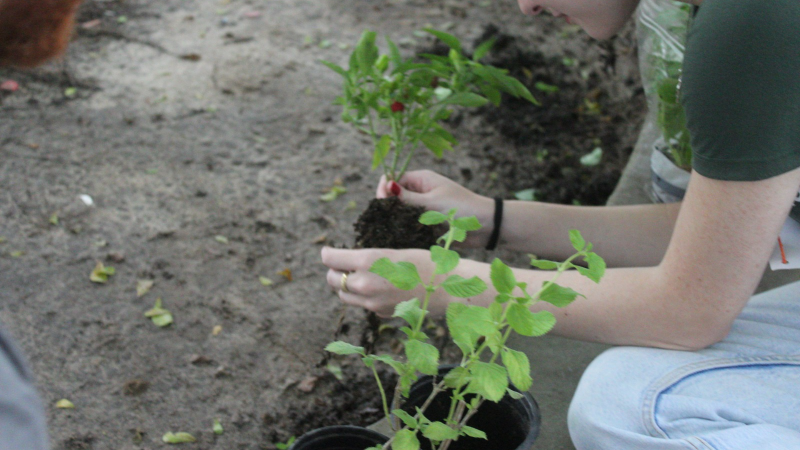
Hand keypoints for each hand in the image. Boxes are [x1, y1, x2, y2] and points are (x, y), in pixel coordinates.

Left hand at [321, 247, 450, 317]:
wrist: (449, 288)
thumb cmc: (426, 262)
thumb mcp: (394, 252)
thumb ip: (368, 258)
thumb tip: (348, 261)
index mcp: (368, 261)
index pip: (331, 259)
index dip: (328, 254)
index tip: (329, 251)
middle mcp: (365, 283)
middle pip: (332, 279)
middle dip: (334, 271)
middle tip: (341, 264)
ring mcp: (372, 302)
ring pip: (344, 295)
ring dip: (346, 286)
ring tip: (358, 277)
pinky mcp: (381, 313)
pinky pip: (362, 305)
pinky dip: (363, 297)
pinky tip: (377, 288)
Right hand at [376, 170, 493, 247]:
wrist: (486, 226)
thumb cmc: (461, 208)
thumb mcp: (432, 202)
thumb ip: (407, 198)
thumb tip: (386, 185)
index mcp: (421, 180)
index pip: (392, 179)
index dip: (384, 190)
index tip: (382, 203)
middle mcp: (420, 192)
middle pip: (394, 198)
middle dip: (389, 208)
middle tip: (388, 219)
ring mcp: (423, 208)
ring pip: (400, 214)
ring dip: (397, 221)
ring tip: (393, 229)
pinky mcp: (427, 224)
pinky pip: (410, 226)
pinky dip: (406, 231)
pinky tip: (402, 237)